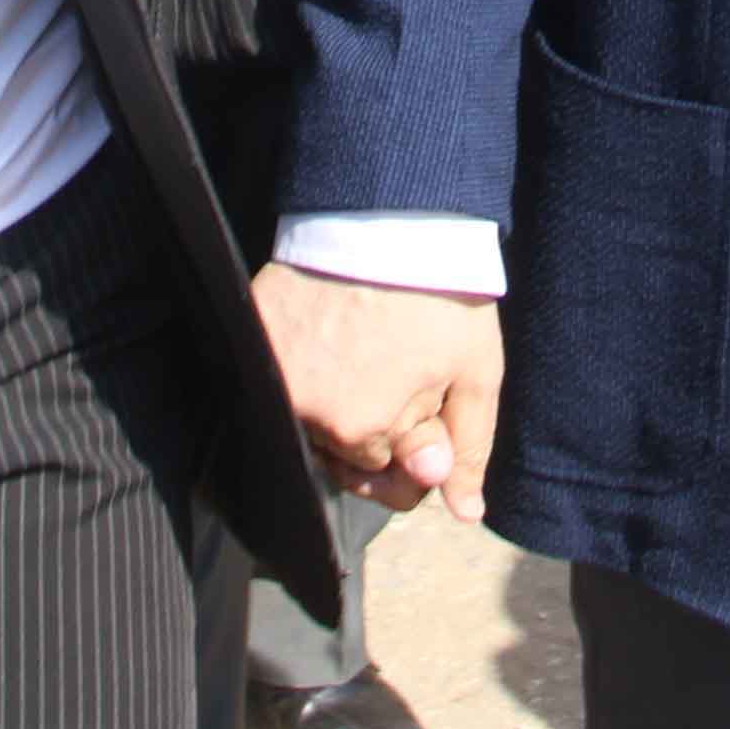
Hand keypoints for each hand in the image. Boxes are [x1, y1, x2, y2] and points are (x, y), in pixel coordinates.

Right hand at [252, 263, 502, 523]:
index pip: (391, 481)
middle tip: (399, 367)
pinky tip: (333, 339)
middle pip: (348, 459)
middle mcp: (312, 417)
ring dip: (340, 404)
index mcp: (367, 431)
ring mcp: (277, 380)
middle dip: (380, 428)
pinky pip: (278, 385)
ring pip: (314, 426)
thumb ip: (469, 448)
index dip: (420, 444)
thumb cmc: (442, 295)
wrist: (391, 216)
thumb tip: (465, 513)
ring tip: (367, 349)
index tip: (429, 396)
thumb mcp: (474, 372)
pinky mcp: (255, 343)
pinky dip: (306, 370)